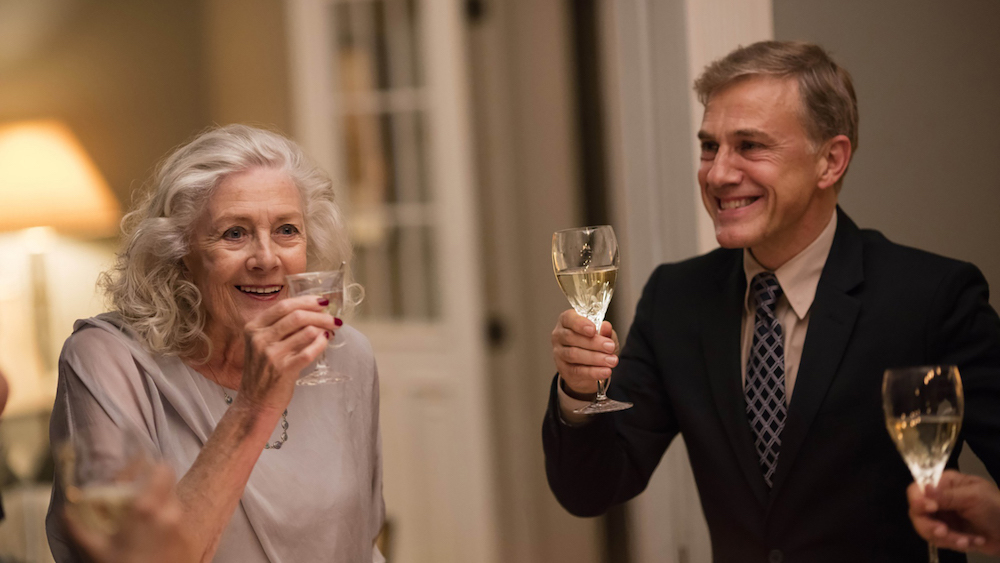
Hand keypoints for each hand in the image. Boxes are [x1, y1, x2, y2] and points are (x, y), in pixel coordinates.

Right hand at [65, 465, 196, 562]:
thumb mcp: (95, 550)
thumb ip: (77, 527)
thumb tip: (65, 510)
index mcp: (145, 508)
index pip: (160, 469)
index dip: (150, 466)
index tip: (139, 467)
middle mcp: (169, 512)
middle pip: (168, 483)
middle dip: (154, 483)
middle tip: (140, 492)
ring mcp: (183, 526)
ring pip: (174, 501)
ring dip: (161, 503)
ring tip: (145, 518)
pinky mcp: (190, 539)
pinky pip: (180, 521)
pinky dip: (168, 521)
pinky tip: (155, 535)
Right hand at [239, 295, 336, 412]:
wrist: (255, 402)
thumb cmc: (263, 371)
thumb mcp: (262, 343)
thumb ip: (279, 326)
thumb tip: (312, 310)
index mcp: (254, 327)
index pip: (283, 306)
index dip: (306, 301)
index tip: (322, 302)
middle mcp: (260, 338)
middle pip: (297, 316)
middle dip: (320, 315)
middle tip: (334, 318)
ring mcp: (271, 354)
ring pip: (306, 331)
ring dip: (324, 328)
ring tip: (331, 330)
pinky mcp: (283, 369)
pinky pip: (309, 351)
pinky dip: (321, 344)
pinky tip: (326, 341)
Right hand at [551, 309, 618, 395]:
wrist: (589, 367)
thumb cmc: (594, 344)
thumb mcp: (603, 335)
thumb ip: (605, 331)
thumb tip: (606, 326)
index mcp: (567, 321)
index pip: (569, 318)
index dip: (580, 324)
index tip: (593, 330)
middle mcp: (559, 335)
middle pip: (571, 337)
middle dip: (593, 343)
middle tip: (610, 347)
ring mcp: (559, 353)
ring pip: (573, 354)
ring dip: (595, 358)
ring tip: (612, 360)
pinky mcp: (563, 370)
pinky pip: (577, 371)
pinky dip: (593, 372)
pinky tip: (605, 371)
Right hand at [907, 470, 999, 555]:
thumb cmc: (997, 508)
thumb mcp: (974, 497)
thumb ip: (946, 495)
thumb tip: (923, 489)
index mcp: (944, 483)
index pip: (916, 489)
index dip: (918, 501)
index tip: (931, 510)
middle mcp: (938, 500)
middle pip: (917, 513)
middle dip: (930, 526)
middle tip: (944, 532)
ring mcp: (942, 518)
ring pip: (926, 530)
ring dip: (947, 538)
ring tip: (966, 541)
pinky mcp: (948, 534)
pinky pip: (939, 541)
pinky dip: (955, 543)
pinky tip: (972, 541)